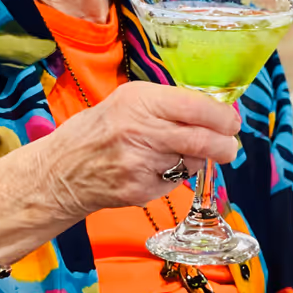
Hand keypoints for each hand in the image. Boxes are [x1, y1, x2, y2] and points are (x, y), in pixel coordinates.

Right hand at [40, 81, 240, 219]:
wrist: (61, 172)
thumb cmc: (100, 131)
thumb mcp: (128, 102)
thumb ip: (168, 104)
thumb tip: (215, 111)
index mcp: (138, 102)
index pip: (195, 106)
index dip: (221, 116)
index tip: (231, 120)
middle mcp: (139, 131)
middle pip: (202, 139)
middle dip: (226, 144)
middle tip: (230, 145)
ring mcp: (140, 164)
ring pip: (192, 161)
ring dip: (199, 159)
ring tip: (184, 153)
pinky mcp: (140, 190)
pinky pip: (175, 182)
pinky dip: (176, 176)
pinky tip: (157, 169)